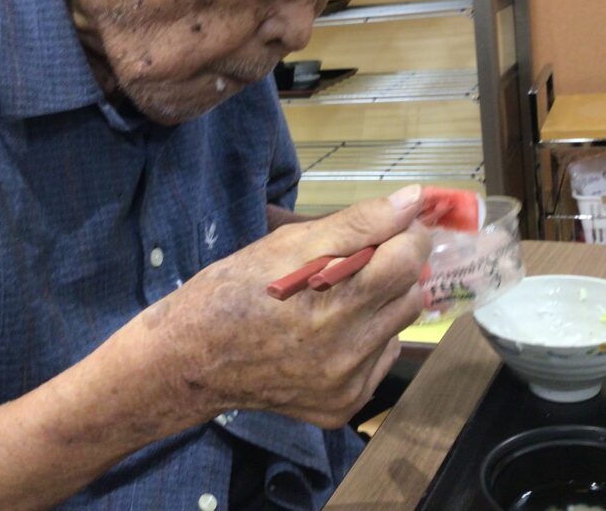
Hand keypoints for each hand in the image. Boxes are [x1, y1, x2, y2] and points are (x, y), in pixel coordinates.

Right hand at [140, 184, 430, 428]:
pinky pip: (379, 361)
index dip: (406, 234)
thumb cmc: (236, 287)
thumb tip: (413, 200)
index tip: (392, 226)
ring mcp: (347, 382)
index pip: (409, 257)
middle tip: (358, 263)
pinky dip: (366, 342)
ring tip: (340, 300)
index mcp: (336, 297)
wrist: (192, 358)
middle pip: (411, 293)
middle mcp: (348, 347)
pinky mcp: (342, 406)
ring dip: (381, 306)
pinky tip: (329, 335)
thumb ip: (359, 222)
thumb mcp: (289, 242)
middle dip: (393, 270)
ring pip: (398, 328)